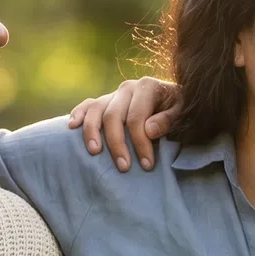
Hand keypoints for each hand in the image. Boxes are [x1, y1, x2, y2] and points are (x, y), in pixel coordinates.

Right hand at [67, 76, 181, 170]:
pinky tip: (72, 126)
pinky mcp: (105, 100)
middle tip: (123, 168)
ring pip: (96, 110)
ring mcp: (114, 93)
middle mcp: (128, 88)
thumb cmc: (179, 110)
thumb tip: (148, 130)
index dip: (140, 143)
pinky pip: (88, 104)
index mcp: (147, 87)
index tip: (146, 165)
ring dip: (92, 132)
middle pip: (113, 116)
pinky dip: (79, 113)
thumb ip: (168, 120)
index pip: (137, 118)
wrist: (175, 100)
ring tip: (94, 152)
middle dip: (117, 144)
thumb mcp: (182, 113)